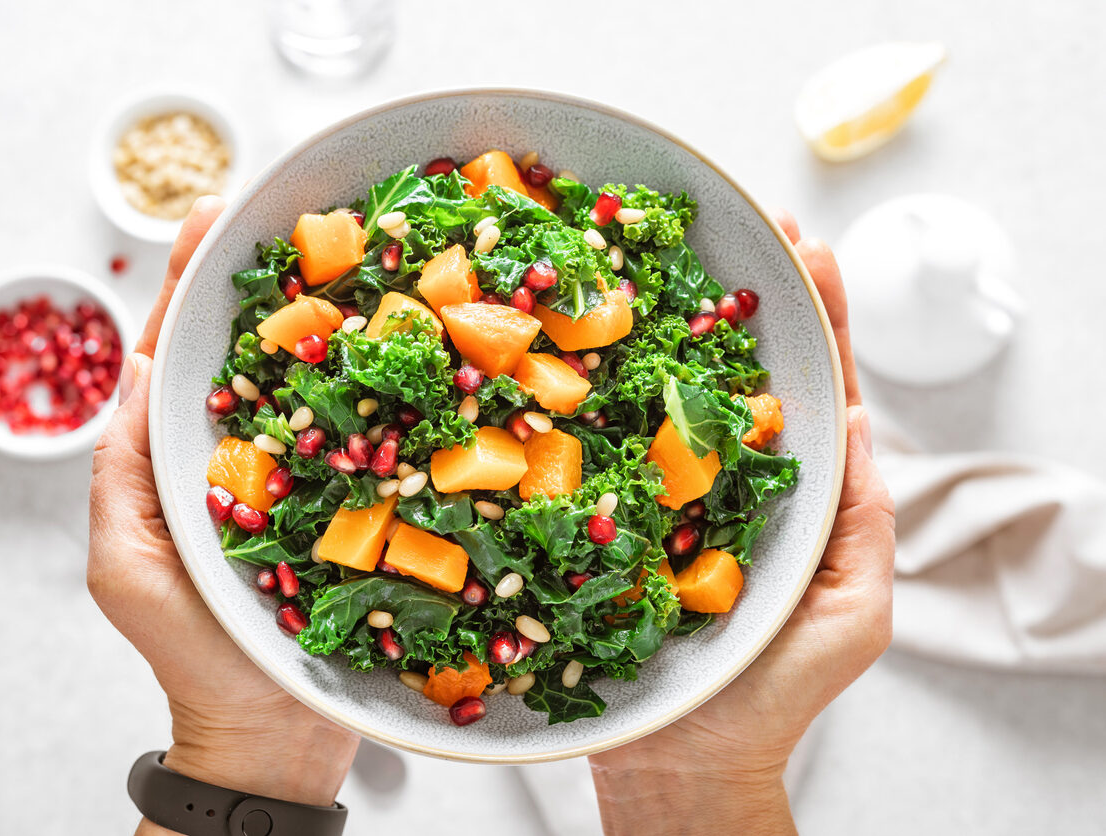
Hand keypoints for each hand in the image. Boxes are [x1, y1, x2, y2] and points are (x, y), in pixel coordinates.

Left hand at [87, 197, 358, 834]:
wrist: (276, 730)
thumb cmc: (194, 653)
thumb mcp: (129, 567)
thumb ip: (124, 475)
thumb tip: (132, 371)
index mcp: (185, 456)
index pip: (183, 353)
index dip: (193, 282)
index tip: (211, 214)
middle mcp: (255, 452)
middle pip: (262, 350)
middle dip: (277, 278)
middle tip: (300, 204)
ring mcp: (316, 474)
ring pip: (330, 384)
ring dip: (346, 319)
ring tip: (367, 251)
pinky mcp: (368, 502)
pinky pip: (382, 436)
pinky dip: (401, 389)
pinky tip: (421, 345)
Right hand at [589, 212, 894, 834]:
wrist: (681, 755)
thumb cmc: (775, 690)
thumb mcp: (854, 613)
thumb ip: (863, 523)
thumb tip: (860, 422)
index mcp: (792, 488)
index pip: (813, 387)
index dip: (817, 317)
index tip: (811, 247)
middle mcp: (722, 473)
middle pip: (737, 369)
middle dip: (745, 293)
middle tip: (746, 220)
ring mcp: (660, 488)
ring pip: (664, 393)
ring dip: (664, 319)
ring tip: (659, 247)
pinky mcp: (606, 510)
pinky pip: (598, 442)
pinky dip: (590, 386)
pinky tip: (580, 334)